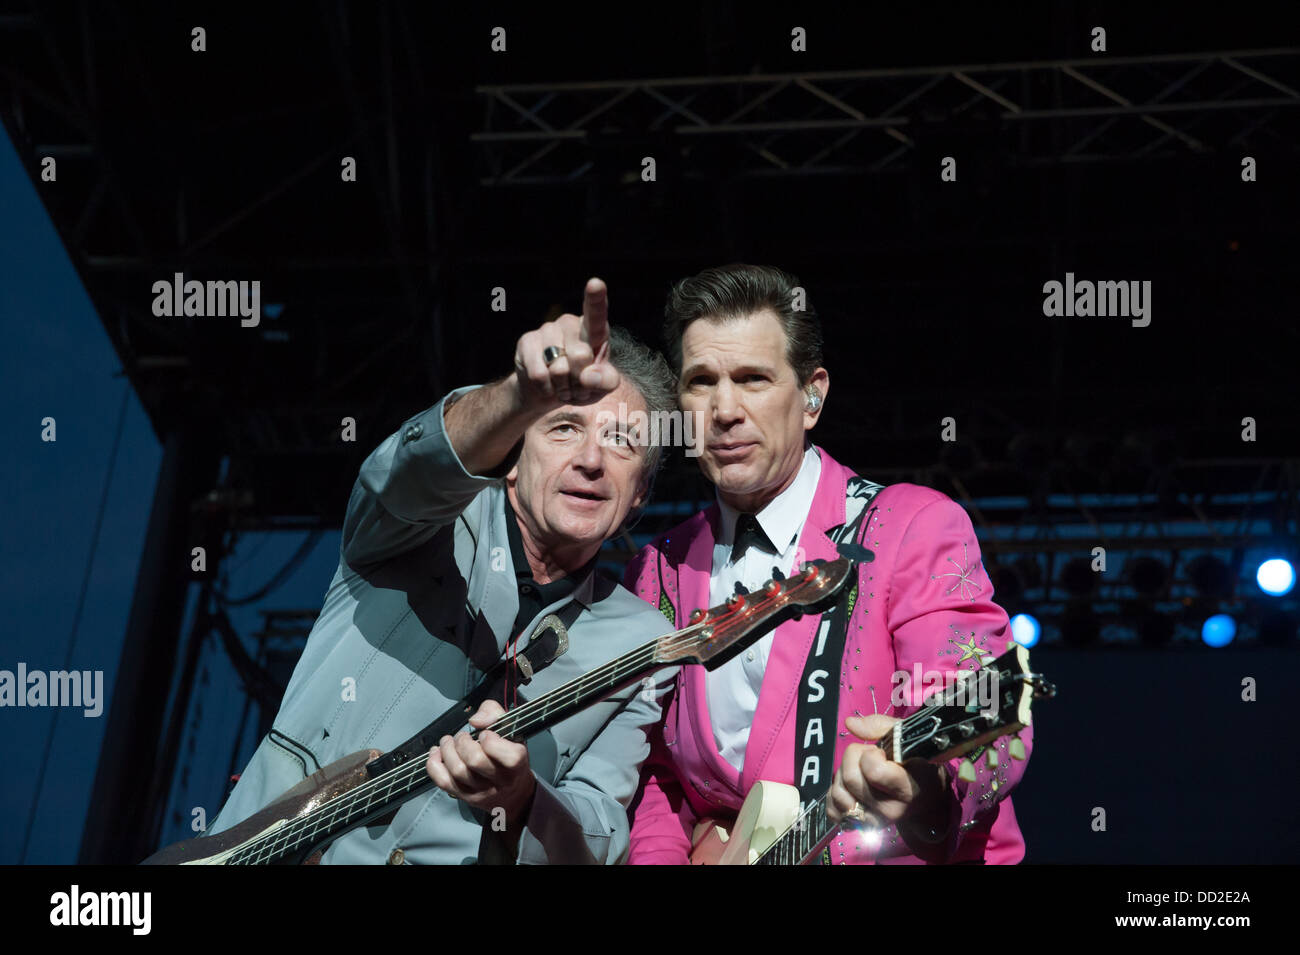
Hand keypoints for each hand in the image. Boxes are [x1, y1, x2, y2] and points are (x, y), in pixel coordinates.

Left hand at [426, 700, 536, 827]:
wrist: (512, 793)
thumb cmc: (510, 757)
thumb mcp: (511, 730)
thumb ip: (494, 714)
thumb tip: (475, 720)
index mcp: (517, 764)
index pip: (508, 756)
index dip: (491, 741)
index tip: (485, 734)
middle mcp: (500, 780)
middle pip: (475, 761)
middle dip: (463, 742)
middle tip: (462, 736)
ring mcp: (481, 791)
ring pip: (457, 771)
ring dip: (447, 750)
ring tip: (449, 742)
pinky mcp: (465, 796)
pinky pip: (443, 781)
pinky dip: (434, 764)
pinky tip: (438, 753)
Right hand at [512, 277, 619, 406]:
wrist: (548, 392)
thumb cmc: (581, 385)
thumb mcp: (601, 386)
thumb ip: (606, 381)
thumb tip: (588, 375)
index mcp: (594, 330)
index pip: (596, 314)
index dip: (596, 299)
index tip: (596, 283)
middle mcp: (570, 324)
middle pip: (580, 356)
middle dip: (579, 380)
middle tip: (576, 385)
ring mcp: (547, 330)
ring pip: (558, 369)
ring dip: (562, 387)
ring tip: (561, 384)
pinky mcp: (527, 341)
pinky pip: (539, 375)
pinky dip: (546, 389)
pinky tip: (546, 385)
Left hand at [826, 714, 950, 836]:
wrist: (924, 794)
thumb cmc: (916, 762)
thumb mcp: (907, 738)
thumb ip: (879, 726)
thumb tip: (850, 724)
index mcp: (908, 788)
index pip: (873, 770)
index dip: (871, 754)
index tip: (882, 753)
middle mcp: (891, 810)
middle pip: (851, 779)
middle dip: (854, 759)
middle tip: (870, 758)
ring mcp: (875, 822)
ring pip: (838, 793)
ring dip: (843, 775)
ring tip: (862, 772)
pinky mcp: (859, 826)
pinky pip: (832, 810)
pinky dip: (836, 794)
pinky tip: (851, 787)